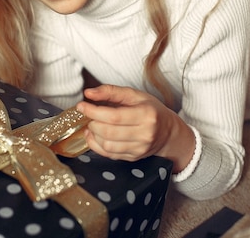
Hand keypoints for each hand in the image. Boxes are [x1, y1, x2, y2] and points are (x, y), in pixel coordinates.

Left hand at [76, 84, 194, 172]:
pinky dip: (97, 145)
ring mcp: (139, 148)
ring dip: (93, 135)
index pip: (114, 116)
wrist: (168, 132)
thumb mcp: (134, 95)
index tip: (81, 106)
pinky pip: (109, 155)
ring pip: (107, 146)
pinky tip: (95, 136)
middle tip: (88, 115)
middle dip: (92, 123)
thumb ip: (110, 91)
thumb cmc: (150, 110)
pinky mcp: (134, 158)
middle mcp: (144, 134)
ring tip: (92, 125)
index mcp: (146, 115)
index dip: (93, 112)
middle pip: (109, 132)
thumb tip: (89, 93)